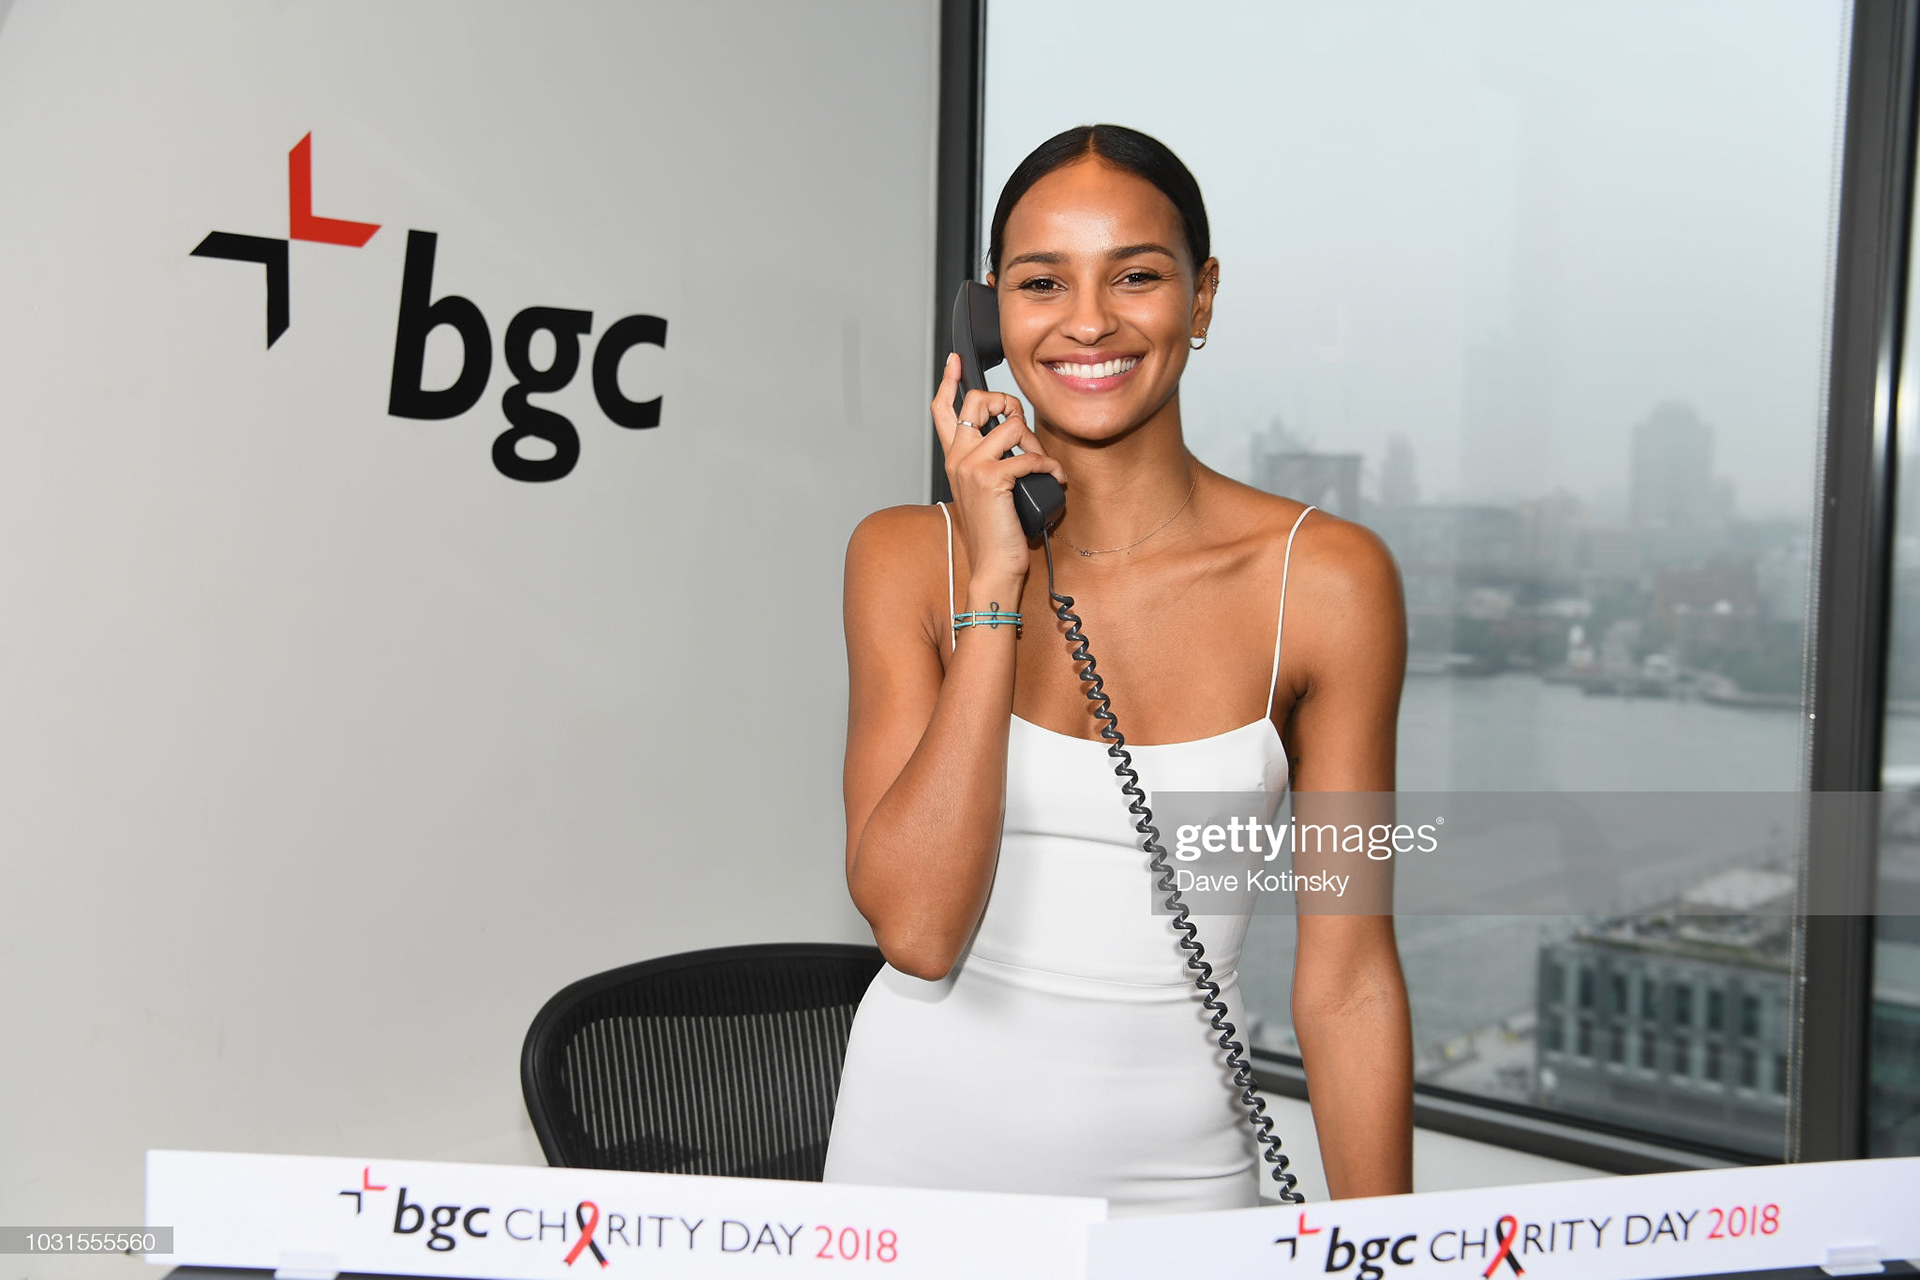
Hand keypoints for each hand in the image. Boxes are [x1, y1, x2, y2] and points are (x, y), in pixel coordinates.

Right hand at [932, 353, 1065, 589]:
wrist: (994, 566)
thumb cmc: (998, 532)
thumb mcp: (991, 489)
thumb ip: (995, 461)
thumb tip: (1017, 438)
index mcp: (954, 458)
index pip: (943, 410)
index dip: (950, 381)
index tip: (956, 362)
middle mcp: (957, 458)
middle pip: (978, 400)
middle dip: (1008, 405)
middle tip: (1022, 432)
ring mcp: (970, 466)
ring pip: (1009, 424)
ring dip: (1035, 441)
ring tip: (1042, 465)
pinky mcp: (990, 479)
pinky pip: (1028, 455)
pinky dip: (1049, 466)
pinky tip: (1055, 479)